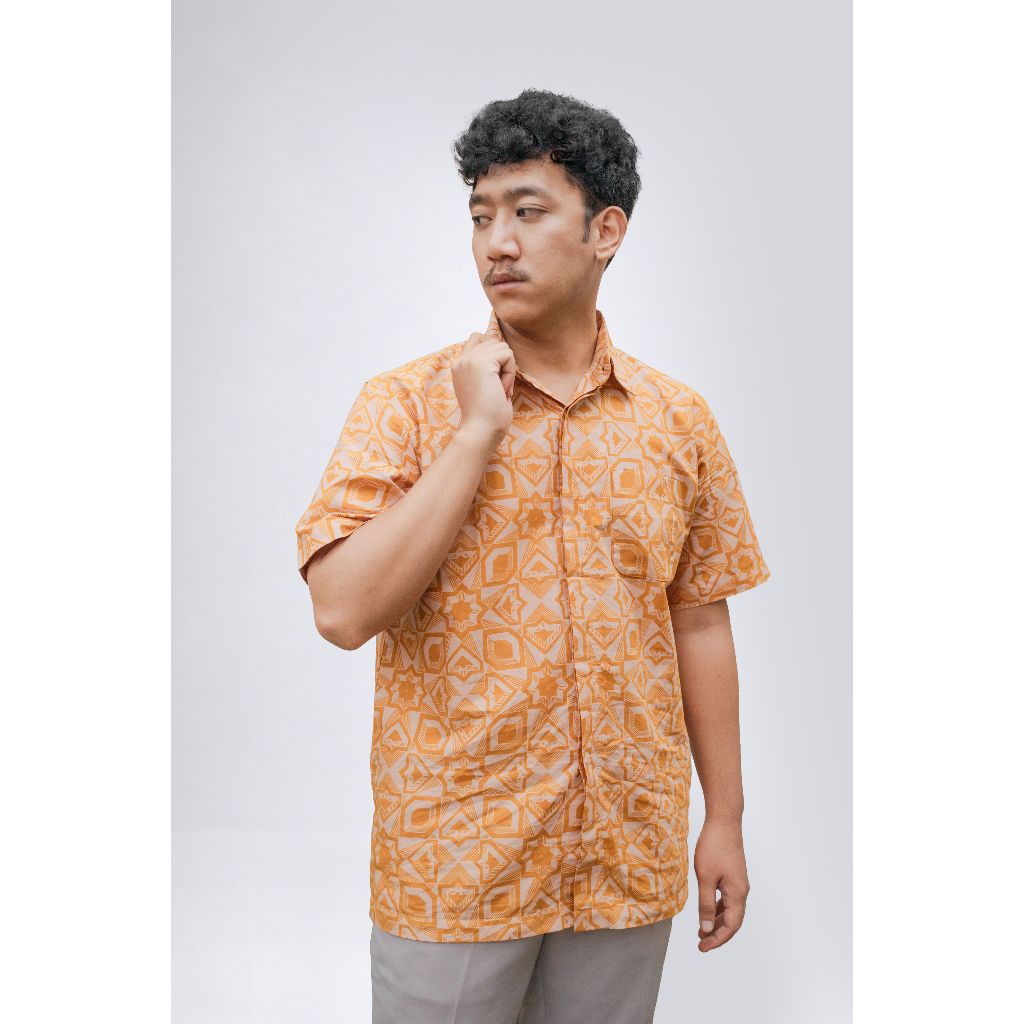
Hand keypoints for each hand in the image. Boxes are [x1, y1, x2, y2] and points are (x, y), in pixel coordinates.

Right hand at [452, 322, 516, 445]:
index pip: (479, 338)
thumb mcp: (485, 384)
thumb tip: (504, 349)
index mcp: (459, 365)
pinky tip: (502, 390)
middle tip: (497, 387)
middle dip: (502, 362)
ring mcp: (469, 360)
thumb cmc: (487, 416)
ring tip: (499, 390)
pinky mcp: (480, 363)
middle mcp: (460, 359)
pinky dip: (510, 373)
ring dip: (507, 368)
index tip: (494, 381)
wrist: (480, 431)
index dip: (494, 354)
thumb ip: (488, 366)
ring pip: (502, 346)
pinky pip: (507, 354)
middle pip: (493, 340)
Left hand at [693, 818, 749, 951]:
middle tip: (701, 943)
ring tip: (702, 930)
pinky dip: (718, 908)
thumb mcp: (705, 877)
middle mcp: (742, 891)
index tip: (702, 947)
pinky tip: (707, 910)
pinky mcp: (734, 876)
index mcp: (737, 894)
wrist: (724, 821)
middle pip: (733, 921)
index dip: (717, 939)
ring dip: (717, 921)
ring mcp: (739, 883)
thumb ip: (705, 904)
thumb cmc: (714, 846)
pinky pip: (728, 899)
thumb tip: (706, 928)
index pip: (731, 926)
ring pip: (730, 910)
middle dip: (717, 934)